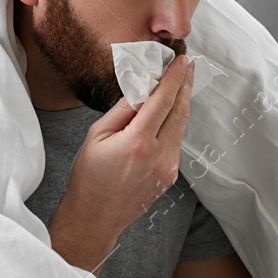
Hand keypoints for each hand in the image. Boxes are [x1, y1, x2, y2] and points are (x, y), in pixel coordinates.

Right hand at [47, 53, 194, 273]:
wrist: (96, 217)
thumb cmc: (90, 177)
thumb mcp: (97, 136)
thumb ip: (122, 110)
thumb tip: (141, 90)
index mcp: (139, 141)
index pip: (163, 100)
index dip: (174, 78)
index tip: (180, 61)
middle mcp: (159, 154)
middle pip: (179, 111)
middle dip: (185, 85)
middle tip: (188, 66)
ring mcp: (168, 167)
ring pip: (180, 127)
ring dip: (182, 103)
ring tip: (181, 84)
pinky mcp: (170, 175)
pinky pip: (176, 142)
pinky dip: (174, 124)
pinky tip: (168, 114)